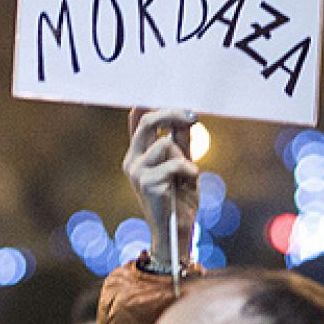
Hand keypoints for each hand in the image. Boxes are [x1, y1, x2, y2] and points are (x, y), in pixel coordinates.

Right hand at [123, 107, 198, 268]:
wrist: (177, 231)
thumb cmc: (180, 200)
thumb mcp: (183, 166)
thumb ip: (181, 144)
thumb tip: (185, 118)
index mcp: (138, 155)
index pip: (137, 121)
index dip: (147, 103)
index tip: (166, 92)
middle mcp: (132, 161)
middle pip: (146, 122)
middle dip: (171, 114)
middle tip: (192, 116)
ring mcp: (136, 172)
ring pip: (165, 144)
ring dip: (184, 157)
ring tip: (187, 175)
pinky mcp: (146, 183)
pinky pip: (174, 163)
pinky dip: (188, 170)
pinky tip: (189, 181)